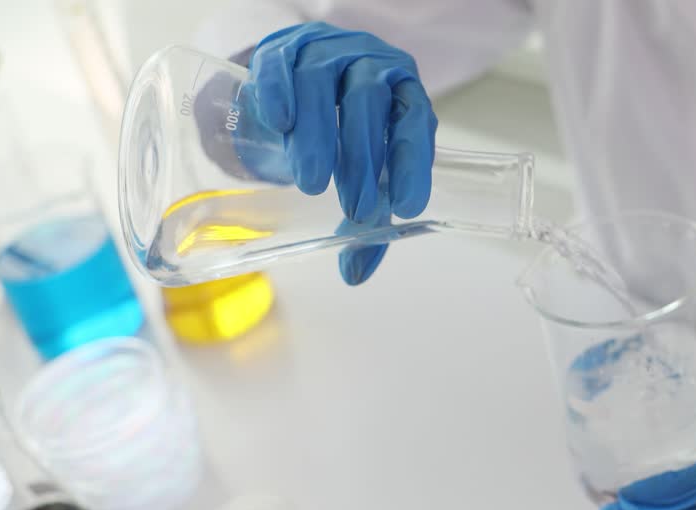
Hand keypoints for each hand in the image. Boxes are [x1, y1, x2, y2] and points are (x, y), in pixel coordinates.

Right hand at [249, 22, 437, 284]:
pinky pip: (281, 64)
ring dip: (319, 135)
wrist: (300, 79)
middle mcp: (371, 67)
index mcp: (404, 95)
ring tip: (312, 183)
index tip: (406, 207)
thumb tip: (354, 274)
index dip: (412, 164)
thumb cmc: (344, 132)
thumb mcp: (363, 173)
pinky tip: (280, 123)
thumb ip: (365, 219)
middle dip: (363, 159)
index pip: (415, 123)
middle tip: (355, 208)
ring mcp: (326, 52)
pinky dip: (280, 93)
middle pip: (369, 103)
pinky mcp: (282, 49)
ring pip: (324, 83)